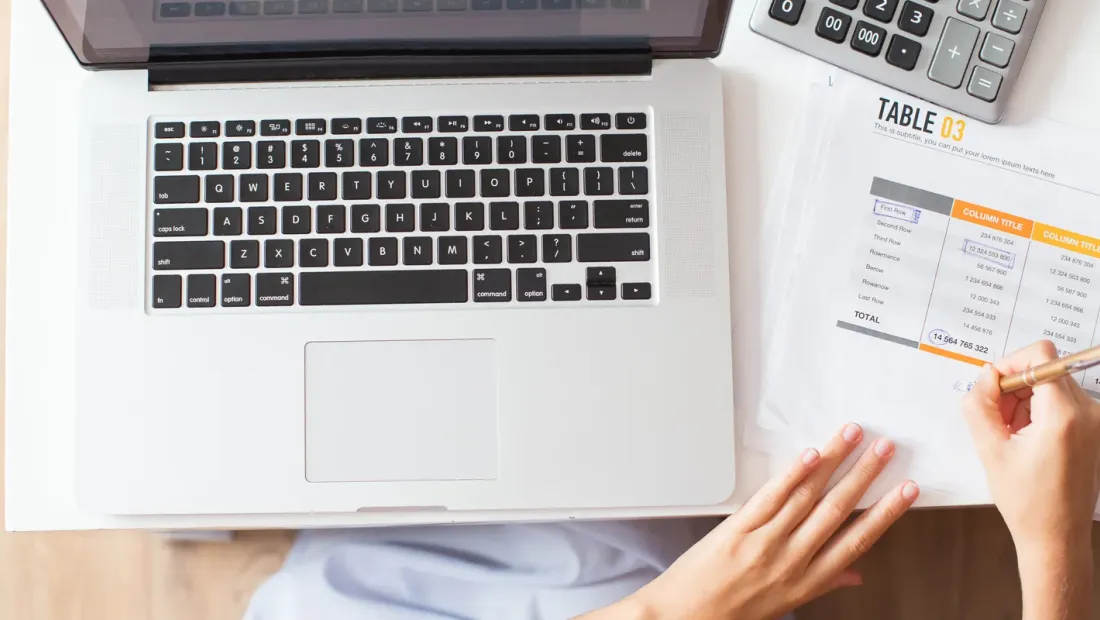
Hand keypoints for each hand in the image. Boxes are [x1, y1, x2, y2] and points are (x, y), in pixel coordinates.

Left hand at [583, 423, 919, 619]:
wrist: (681, 617)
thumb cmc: (732, 613)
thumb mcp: (785, 604)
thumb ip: (822, 583)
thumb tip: (855, 575)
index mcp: (807, 581)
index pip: (858, 540)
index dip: (886, 512)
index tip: (907, 491)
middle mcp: (791, 561)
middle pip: (837, 510)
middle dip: (866, 476)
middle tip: (886, 449)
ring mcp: (764, 543)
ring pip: (808, 496)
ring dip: (835, 462)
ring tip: (853, 436)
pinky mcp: (737, 529)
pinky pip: (770, 497)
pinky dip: (792, 474)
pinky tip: (810, 455)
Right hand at [962, 341, 1099, 550]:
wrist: (1056, 537)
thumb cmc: (1027, 502)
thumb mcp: (990, 450)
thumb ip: (979, 405)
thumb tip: (985, 376)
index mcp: (1063, 416)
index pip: (1040, 356)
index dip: (1010, 364)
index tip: (992, 387)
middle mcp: (1088, 413)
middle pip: (1045, 370)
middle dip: (1014, 386)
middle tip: (996, 418)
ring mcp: (1096, 422)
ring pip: (1051, 385)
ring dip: (1025, 400)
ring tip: (1011, 434)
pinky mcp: (1094, 430)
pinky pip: (1062, 402)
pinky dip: (1039, 411)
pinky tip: (1026, 439)